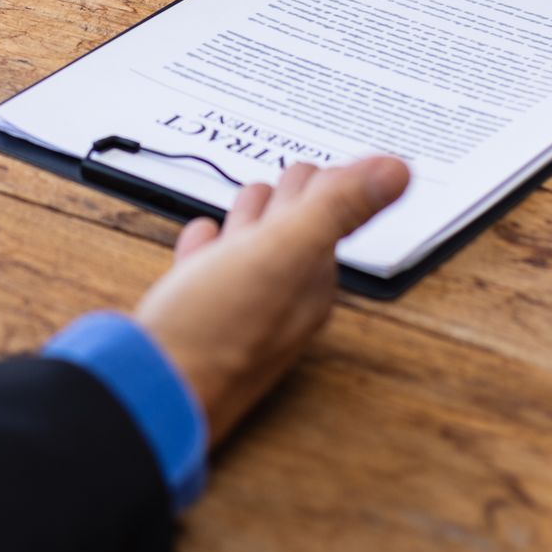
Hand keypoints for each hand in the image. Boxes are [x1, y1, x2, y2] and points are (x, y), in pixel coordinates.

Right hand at [135, 156, 409, 442]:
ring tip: (253, 196)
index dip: (326, 183)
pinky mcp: (192, 320)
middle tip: (298, 171)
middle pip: (290, 234)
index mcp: (308, 283)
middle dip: (292, 199)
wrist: (153, 391)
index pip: (326, 218)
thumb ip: (338, 209)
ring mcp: (234, 312)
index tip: (331, 160)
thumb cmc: (217, 330)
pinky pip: (207, 273)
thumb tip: (397, 170)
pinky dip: (209, 248)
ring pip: (249, 251)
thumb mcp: (284, 254)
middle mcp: (278, 300)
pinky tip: (202, 238)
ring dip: (253, 219)